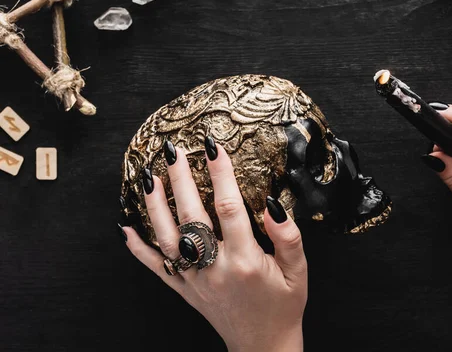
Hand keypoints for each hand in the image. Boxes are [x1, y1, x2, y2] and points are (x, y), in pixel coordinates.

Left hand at [122, 139, 307, 351]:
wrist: (264, 345)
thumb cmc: (284, 305)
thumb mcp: (299, 272)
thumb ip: (287, 237)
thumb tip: (270, 205)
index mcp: (245, 261)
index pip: (229, 208)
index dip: (220, 174)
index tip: (213, 147)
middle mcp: (216, 268)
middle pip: (192, 217)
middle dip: (181, 180)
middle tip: (172, 151)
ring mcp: (196, 281)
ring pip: (168, 239)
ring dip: (155, 207)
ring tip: (148, 178)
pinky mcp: (185, 291)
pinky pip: (156, 269)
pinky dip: (138, 249)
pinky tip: (125, 228)